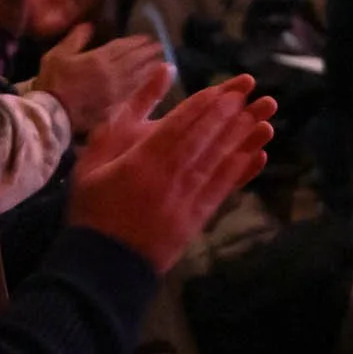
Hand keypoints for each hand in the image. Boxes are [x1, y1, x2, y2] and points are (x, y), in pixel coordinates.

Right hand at [36, 27, 168, 134]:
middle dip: (147, 52)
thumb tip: (89, 26)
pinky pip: (133, 92)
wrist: (53, 113)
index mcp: (98, 59)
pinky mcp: (114, 105)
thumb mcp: (57, 55)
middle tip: (159, 47)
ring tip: (160, 61)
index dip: (135, 42)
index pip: (122, 48)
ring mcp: (115, 91)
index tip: (147, 38)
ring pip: (137, 76)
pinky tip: (147, 81)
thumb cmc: (53, 82)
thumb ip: (75, 39)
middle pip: (134, 61)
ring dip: (150, 67)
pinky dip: (143, 84)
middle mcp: (112, 74)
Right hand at [68, 71, 276, 272]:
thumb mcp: (93, 159)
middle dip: (228, 114)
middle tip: (249, 94)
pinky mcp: (196, 219)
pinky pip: (221, 190)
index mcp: (141, 160)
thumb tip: (140, 97)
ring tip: (259, 116)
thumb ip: (118, 122)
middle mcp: (169, 176)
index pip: (178, 125)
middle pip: (204, 139)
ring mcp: (186, 199)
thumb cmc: (94, 206)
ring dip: (241, 137)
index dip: (204, 105)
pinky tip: (256, 155)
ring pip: (218, 161)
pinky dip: (241, 172)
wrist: (105, 264)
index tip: (225, 89)